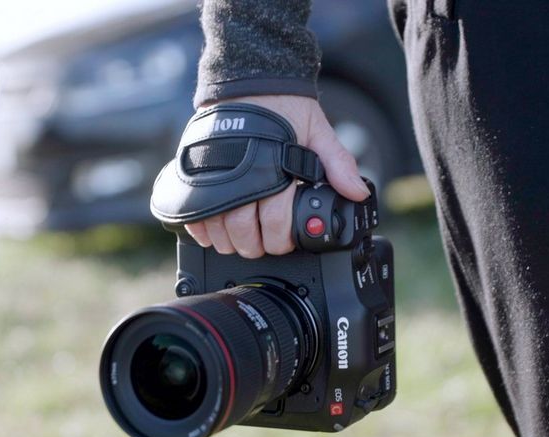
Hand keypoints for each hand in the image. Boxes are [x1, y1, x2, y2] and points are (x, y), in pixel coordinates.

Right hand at [183, 95, 369, 257]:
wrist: (249, 78)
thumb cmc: (285, 106)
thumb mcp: (319, 132)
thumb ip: (338, 164)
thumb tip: (358, 193)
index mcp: (275, 166)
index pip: (274, 220)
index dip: (280, 240)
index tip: (284, 243)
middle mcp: (242, 171)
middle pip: (242, 228)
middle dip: (253, 245)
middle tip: (261, 247)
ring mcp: (215, 171)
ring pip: (215, 222)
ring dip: (227, 240)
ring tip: (238, 243)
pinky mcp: (195, 168)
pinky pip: (191, 207)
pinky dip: (200, 226)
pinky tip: (212, 232)